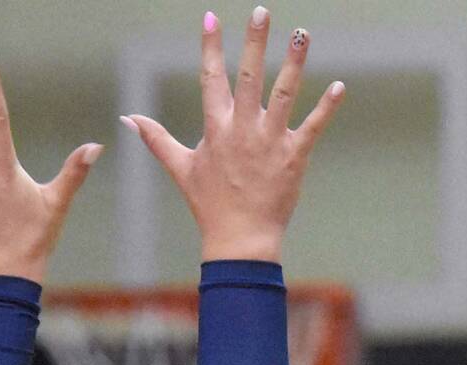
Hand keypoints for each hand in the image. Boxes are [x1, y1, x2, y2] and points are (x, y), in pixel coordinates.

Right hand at [124, 9, 344, 261]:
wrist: (241, 239)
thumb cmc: (210, 204)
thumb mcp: (180, 167)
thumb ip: (155, 139)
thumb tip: (127, 119)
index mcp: (216, 128)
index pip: (211, 77)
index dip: (211, 46)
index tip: (212, 17)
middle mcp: (243, 129)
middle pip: (249, 76)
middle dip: (255, 42)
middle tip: (262, 11)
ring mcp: (270, 141)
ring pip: (285, 93)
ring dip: (294, 62)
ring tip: (302, 33)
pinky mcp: (294, 157)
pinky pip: (313, 127)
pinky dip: (326, 107)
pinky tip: (340, 86)